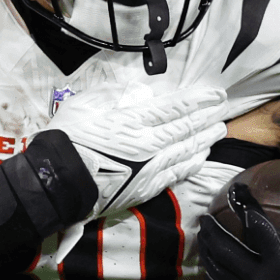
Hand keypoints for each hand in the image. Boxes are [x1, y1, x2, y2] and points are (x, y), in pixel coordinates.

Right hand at [47, 84, 227, 218]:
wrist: (57, 184)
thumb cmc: (66, 141)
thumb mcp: (84, 105)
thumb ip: (113, 93)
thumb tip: (138, 91)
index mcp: (133, 120)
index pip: (176, 107)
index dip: (199, 100)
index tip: (216, 94)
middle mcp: (148, 144)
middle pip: (186, 128)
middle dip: (207, 117)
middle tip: (222, 110)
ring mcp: (149, 168)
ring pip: (186, 151)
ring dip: (205, 139)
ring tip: (218, 130)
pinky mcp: (145, 188)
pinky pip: (176, 174)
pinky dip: (192, 163)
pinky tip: (201, 157)